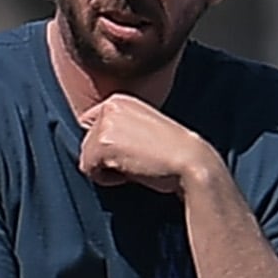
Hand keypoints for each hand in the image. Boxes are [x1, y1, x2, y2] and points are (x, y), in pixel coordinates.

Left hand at [78, 94, 218, 199]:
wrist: (192, 160)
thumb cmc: (174, 152)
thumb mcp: (145, 128)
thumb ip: (121, 129)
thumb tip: (98, 150)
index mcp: (121, 99)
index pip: (91, 125)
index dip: (106, 145)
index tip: (131, 152)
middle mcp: (110, 106)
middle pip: (86, 141)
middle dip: (106, 156)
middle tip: (136, 159)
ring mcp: (105, 124)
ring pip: (86, 156)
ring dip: (106, 167)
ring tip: (135, 164)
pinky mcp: (102, 145)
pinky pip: (88, 169)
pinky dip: (106, 178)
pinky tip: (132, 171)